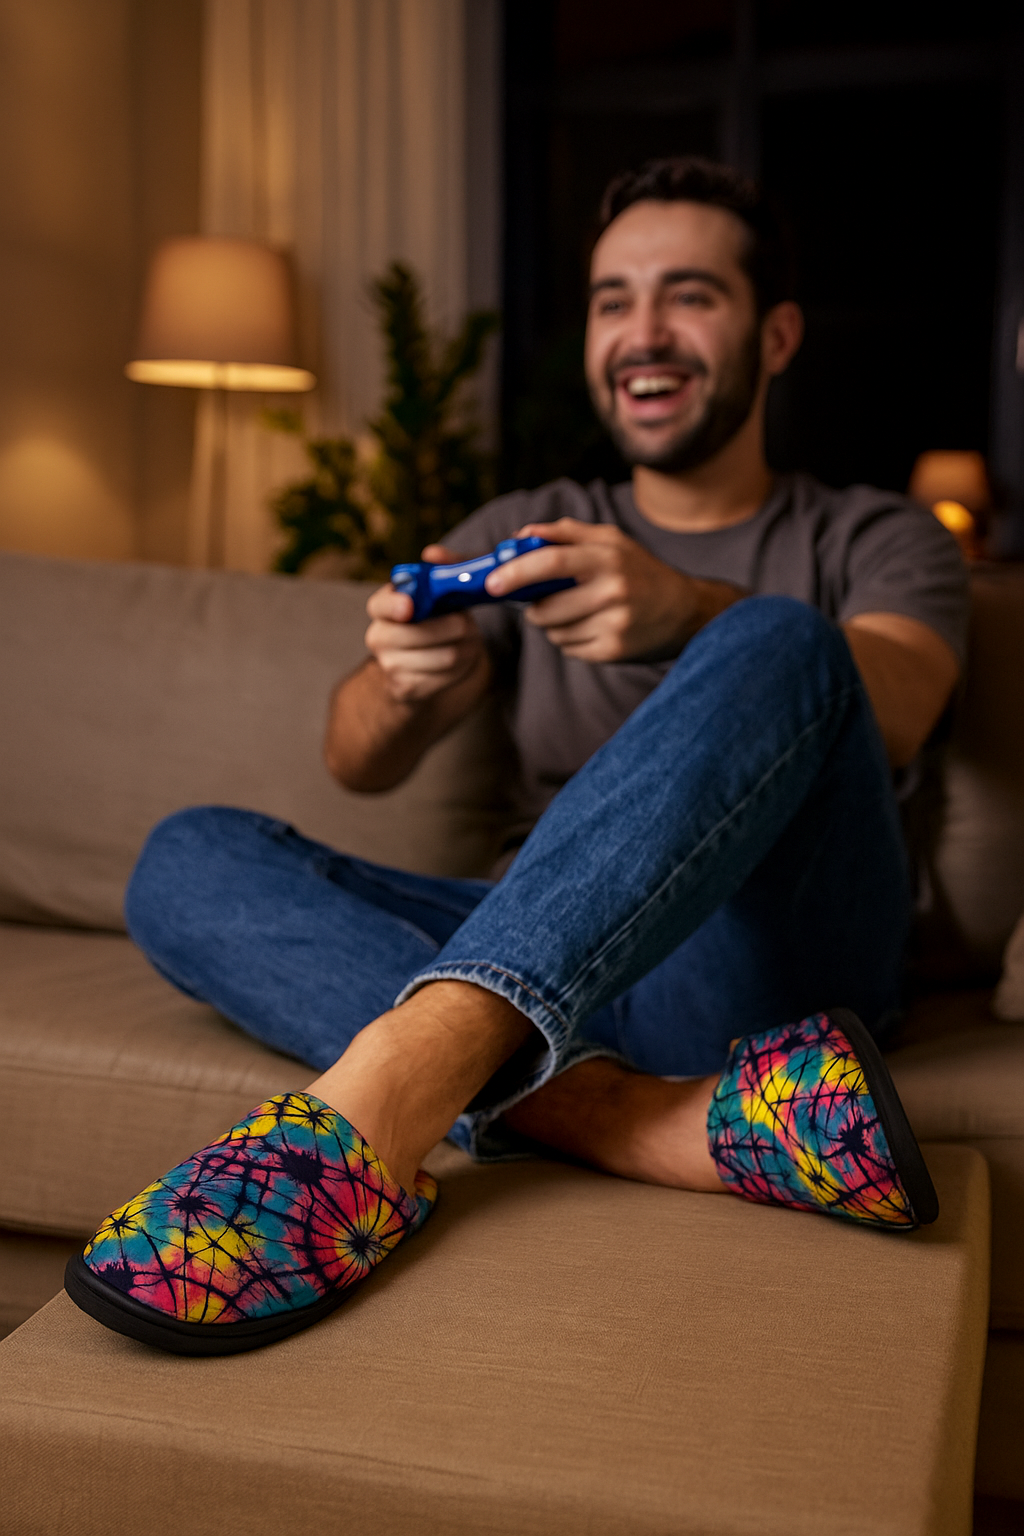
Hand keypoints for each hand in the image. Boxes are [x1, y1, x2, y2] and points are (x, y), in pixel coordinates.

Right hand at [365, 544, 487, 703]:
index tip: (409, 607)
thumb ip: (441, 570)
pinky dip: (462, 668)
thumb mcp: (439, 596)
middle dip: (456, 627)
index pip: (381, 604)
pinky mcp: (405, 688)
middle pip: (422, 633)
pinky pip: (446, 677)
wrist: (422, 670)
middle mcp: (378, 636)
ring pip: (444, 656)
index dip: (395, 605)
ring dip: (466, 648)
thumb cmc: (434, 622)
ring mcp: (389, 665)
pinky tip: (460, 662)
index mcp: (382, 606)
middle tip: (467, 624)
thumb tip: (432, 552)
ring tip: (467, 641)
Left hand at [483, 518, 733, 662]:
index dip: (517, 572)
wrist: (686, 612)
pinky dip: (571, 640)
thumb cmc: (641, 572)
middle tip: (537, 603)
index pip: (552, 562)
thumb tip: (521, 535)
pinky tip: (593, 628)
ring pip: (554, 631)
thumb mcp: (612, 542)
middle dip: (533, 608)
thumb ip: (566, 534)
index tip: (492, 582)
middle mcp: (613, 590)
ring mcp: (614, 624)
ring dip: (553, 624)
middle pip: (547, 606)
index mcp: (608, 557)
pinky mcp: (614, 651)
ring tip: (578, 613)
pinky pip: (570, 648)